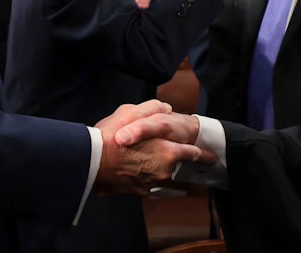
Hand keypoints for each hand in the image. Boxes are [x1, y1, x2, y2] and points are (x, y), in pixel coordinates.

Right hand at [95, 101, 213, 194]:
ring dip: (154, 169)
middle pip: (175, 165)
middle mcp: (162, 171)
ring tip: (141, 159)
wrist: (89, 161)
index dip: (202, 154)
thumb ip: (153, 108)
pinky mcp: (135, 192)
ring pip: (159, 175)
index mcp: (167, 152)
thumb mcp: (132, 111)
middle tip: (167, 154)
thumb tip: (165, 108)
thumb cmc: (111, 135)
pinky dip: (139, 175)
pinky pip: (144, 182)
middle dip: (173, 159)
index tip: (211, 157)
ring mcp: (149, 184)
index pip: (192, 153)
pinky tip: (128, 167)